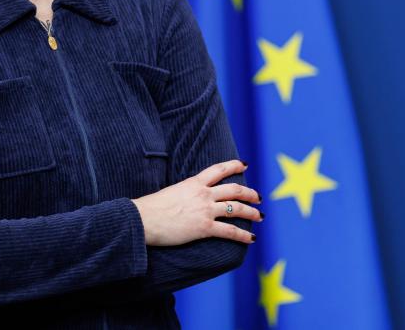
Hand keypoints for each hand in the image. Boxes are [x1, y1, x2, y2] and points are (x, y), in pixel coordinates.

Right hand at [131, 159, 261, 245]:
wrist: (145, 219)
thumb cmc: (152, 207)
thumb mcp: (172, 191)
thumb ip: (185, 192)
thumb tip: (188, 197)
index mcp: (194, 182)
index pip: (219, 169)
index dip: (234, 165)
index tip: (244, 165)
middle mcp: (203, 194)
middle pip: (234, 190)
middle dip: (250, 193)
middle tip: (258, 197)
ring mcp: (206, 210)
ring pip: (236, 209)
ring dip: (251, 213)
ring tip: (259, 216)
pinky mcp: (205, 228)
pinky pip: (230, 231)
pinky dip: (243, 235)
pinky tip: (251, 238)